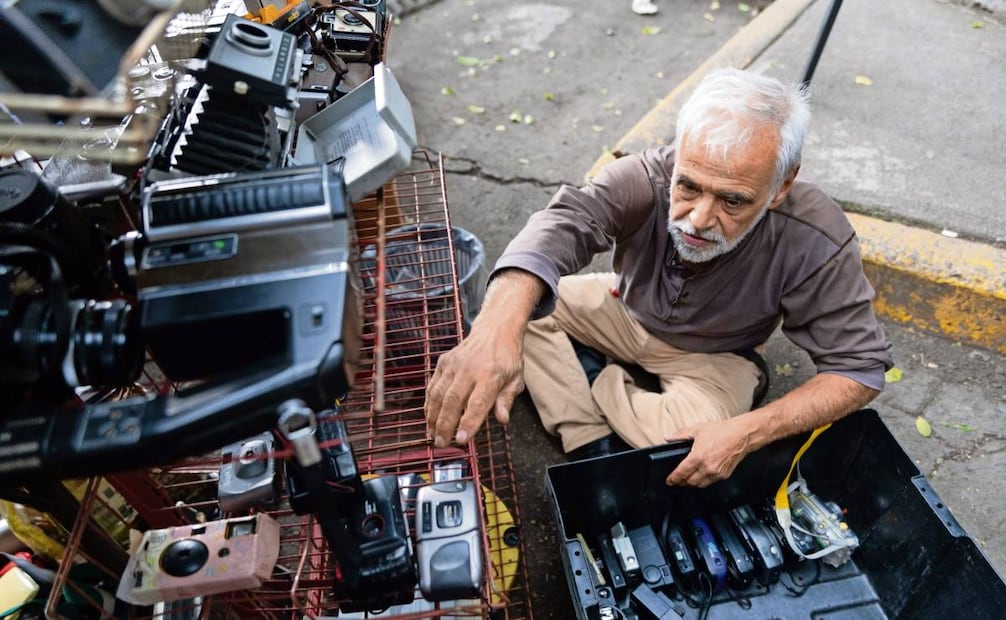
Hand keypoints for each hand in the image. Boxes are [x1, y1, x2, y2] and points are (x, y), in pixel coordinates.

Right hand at [424, 321, 524, 447]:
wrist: (494, 330)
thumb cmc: (506, 358)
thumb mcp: (516, 379)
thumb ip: (507, 400)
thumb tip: (502, 419)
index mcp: (491, 375)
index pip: (478, 403)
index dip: (469, 423)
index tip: (462, 440)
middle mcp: (470, 369)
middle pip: (453, 400)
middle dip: (445, 425)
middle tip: (442, 444)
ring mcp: (454, 364)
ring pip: (438, 394)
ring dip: (433, 417)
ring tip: (433, 435)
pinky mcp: (443, 362)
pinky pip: (432, 385)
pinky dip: (428, 403)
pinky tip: (429, 418)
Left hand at [664, 418, 751, 486]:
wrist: (742, 435)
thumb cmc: (722, 431)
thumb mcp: (697, 429)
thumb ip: (681, 434)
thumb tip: (669, 438)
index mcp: (698, 456)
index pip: (681, 473)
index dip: (673, 479)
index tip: (669, 481)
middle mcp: (707, 467)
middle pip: (689, 482)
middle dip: (681, 482)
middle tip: (676, 480)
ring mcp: (716, 473)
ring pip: (700, 485)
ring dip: (691, 484)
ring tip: (686, 480)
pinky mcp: (724, 475)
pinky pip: (710, 482)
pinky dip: (703, 481)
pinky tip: (700, 476)